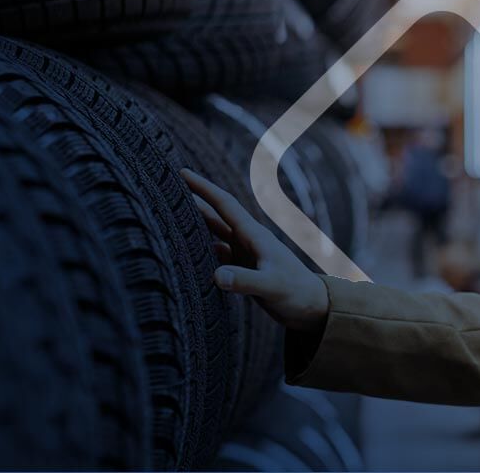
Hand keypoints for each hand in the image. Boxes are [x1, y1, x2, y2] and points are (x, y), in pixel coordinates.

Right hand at [182, 169, 329, 331]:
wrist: (313, 307)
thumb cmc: (297, 293)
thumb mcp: (271, 286)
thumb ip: (245, 281)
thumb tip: (216, 276)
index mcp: (254, 235)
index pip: (224, 204)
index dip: (202, 188)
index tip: (182, 172)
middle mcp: (247, 241)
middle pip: (214, 216)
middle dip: (193, 201)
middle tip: (166, 189)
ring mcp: (245, 255)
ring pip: (213, 235)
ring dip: (195, 226)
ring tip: (169, 216)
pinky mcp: (244, 270)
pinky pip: (217, 256)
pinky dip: (202, 252)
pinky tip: (187, 254)